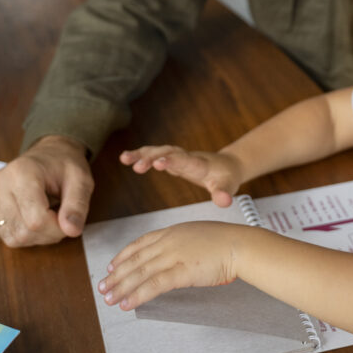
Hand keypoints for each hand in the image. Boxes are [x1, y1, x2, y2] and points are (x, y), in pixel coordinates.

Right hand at [0, 135, 93, 247]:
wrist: (49, 153)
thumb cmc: (64, 165)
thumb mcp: (81, 180)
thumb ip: (77, 205)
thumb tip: (72, 230)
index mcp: (22, 172)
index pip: (36, 220)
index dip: (56, 228)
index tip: (68, 219)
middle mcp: (0, 183)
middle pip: (24, 232)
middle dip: (48, 233)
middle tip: (60, 217)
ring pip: (14, 238)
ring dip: (37, 236)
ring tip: (48, 215)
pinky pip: (5, 236)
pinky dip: (24, 234)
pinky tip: (33, 218)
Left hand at [98, 221, 238, 310]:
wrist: (239, 245)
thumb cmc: (224, 241)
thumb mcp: (197, 235)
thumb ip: (181, 243)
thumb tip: (171, 256)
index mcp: (171, 231)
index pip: (140, 244)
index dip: (123, 256)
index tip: (112, 266)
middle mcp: (168, 241)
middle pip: (135, 260)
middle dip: (117, 275)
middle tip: (103, 287)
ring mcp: (173, 255)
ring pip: (140, 273)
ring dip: (122, 287)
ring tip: (109, 299)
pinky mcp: (181, 271)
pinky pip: (154, 285)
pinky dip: (137, 295)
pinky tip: (127, 303)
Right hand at [119, 145, 243, 206]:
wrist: (227, 166)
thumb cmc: (226, 178)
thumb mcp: (228, 187)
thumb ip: (224, 194)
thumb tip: (224, 201)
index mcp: (199, 165)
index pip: (185, 161)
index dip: (173, 161)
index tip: (160, 163)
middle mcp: (187, 157)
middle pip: (168, 153)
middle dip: (153, 158)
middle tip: (138, 166)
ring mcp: (178, 156)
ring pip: (159, 151)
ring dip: (142, 154)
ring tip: (124, 158)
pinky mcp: (172, 159)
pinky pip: (154, 154)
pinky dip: (141, 155)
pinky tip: (126, 158)